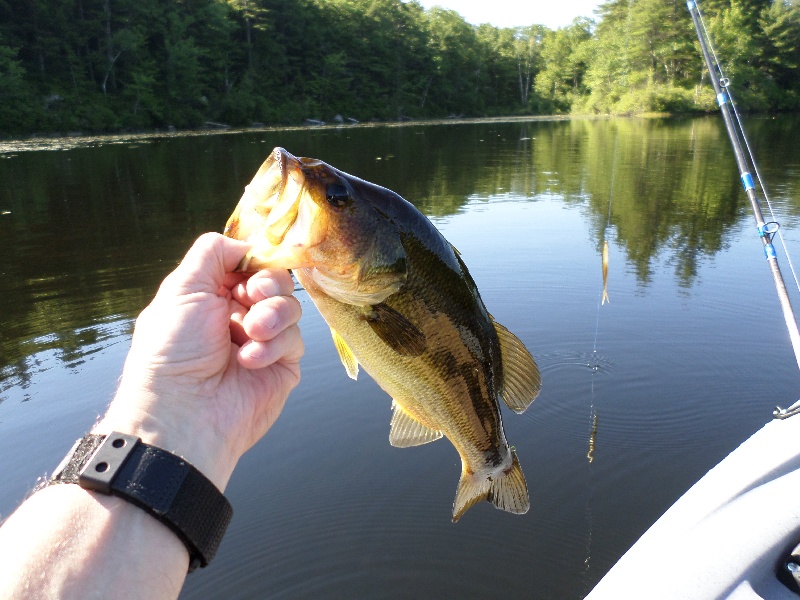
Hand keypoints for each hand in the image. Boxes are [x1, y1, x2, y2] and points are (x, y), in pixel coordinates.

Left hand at [96, 232, 303, 489]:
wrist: (184, 413)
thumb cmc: (172, 351)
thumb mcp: (181, 288)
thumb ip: (212, 252)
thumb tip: (243, 244)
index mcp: (211, 296)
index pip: (247, 264)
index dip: (254, 261)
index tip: (249, 267)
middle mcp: (237, 316)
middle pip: (274, 280)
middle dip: (266, 285)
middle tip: (251, 297)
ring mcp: (263, 341)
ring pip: (290, 306)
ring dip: (271, 315)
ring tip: (249, 334)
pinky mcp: (283, 366)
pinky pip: (296, 339)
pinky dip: (274, 345)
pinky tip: (249, 360)